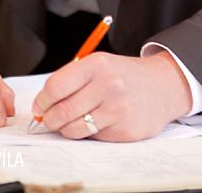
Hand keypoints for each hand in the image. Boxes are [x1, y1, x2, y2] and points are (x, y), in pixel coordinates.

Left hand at [32, 51, 191, 141]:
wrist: (162, 86)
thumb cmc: (123, 75)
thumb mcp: (99, 64)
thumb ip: (72, 80)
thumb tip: (43, 104)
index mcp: (97, 64)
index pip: (56, 86)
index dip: (42, 100)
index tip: (39, 106)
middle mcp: (108, 85)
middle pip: (63, 110)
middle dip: (49, 119)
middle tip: (48, 120)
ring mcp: (118, 109)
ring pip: (75, 129)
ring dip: (66, 129)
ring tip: (69, 122)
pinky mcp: (126, 130)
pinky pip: (94, 138)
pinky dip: (89, 134)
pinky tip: (96, 123)